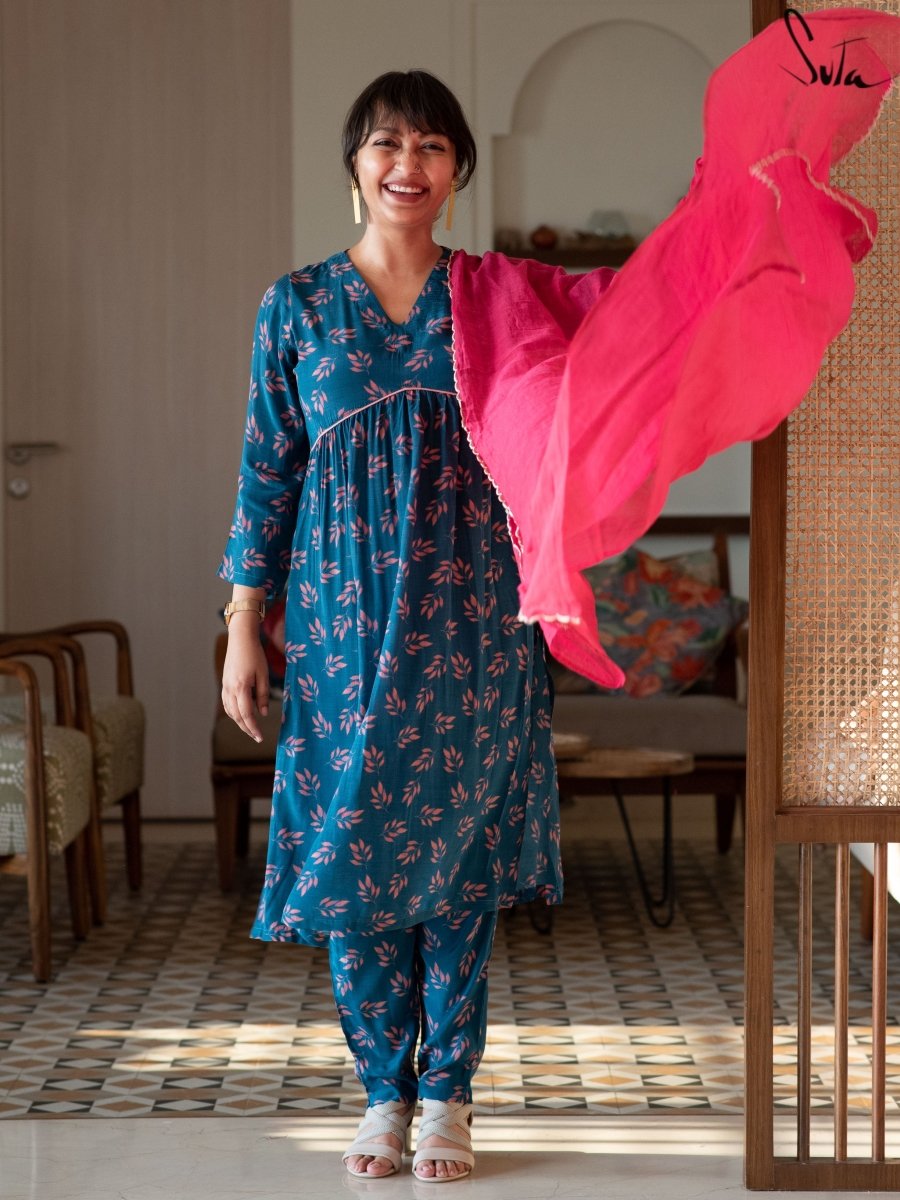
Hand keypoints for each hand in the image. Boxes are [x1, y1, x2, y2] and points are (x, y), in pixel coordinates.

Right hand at [221, 617, 269, 742]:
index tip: (260, 737)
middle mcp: (230, 689)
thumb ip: (263, 695)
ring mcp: (225, 687)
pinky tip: (240, 716)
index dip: (253, 728)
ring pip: (230, 711)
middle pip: (237, 716)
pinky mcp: (224, 684)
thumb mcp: (264, 675)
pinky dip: (233, 713)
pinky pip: (226, 704)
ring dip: (240, 722)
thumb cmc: (255, 655)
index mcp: (241, 687)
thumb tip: (263, 714)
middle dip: (247, 728)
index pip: (246, 714)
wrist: (240, 639)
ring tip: (251, 729)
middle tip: (257, 737)